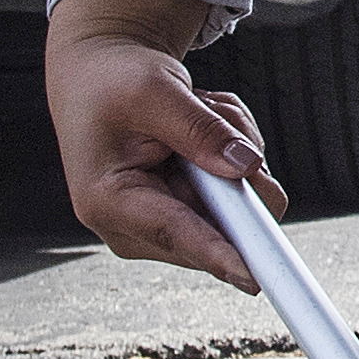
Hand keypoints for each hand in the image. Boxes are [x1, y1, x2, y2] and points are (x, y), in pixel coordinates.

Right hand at [45, 0, 285, 294]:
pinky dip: (233, 154)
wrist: (102, 80)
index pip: (176, 233)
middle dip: (233, 166)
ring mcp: (161, 227)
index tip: (257, 278)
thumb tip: (247, 168)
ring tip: (196, 115)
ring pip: (240, 205)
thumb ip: (201, 131)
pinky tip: (201, 129)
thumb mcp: (156, 92)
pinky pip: (240, 194)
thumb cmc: (114, 82)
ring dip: (233, 151)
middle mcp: (132, 228)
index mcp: (108, 202)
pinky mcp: (186, 217)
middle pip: (222, 223)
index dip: (221, 254)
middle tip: (209, 112)